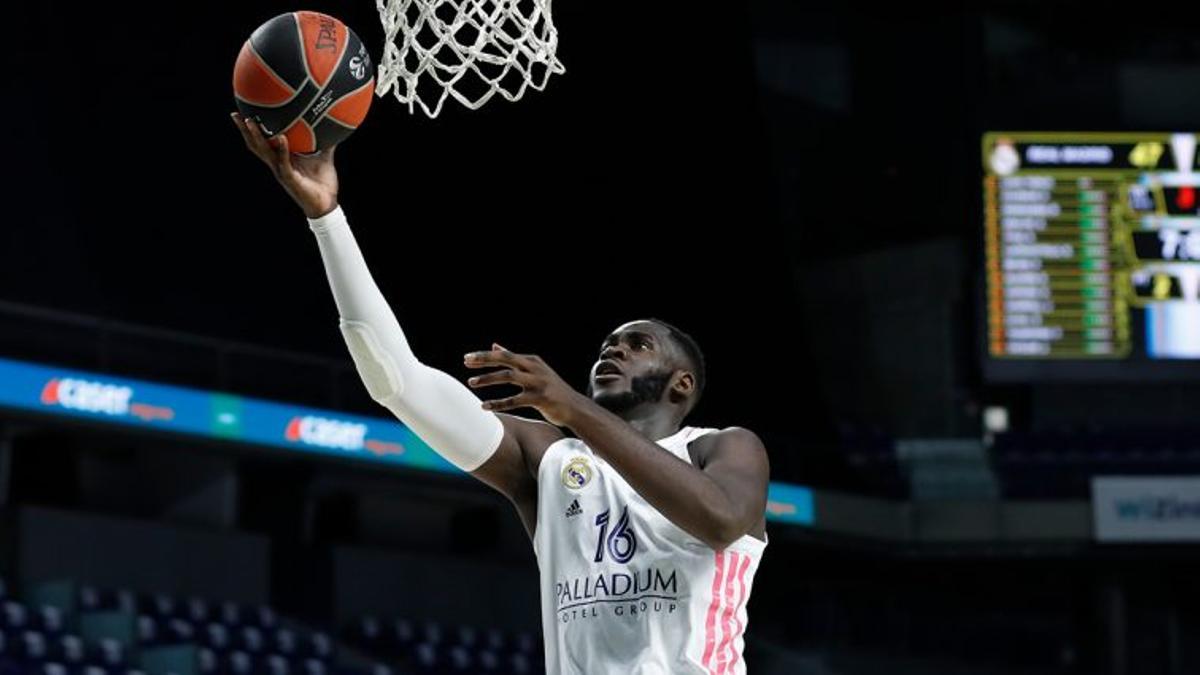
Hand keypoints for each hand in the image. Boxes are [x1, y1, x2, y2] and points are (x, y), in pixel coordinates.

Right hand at [230, 112, 338, 218]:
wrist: (327, 204)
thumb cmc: (322, 183)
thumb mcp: (323, 157)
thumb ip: (325, 142)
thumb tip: (332, 125)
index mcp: (282, 159)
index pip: (263, 142)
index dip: (252, 130)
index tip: (244, 113)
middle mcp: (278, 165)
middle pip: (256, 145)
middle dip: (244, 131)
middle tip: (236, 114)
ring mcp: (281, 172)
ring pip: (264, 152)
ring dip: (257, 136)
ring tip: (251, 121)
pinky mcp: (290, 179)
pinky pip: (283, 162)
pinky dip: (282, 149)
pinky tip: (281, 137)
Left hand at [465, 344, 589, 426]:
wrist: (575, 408)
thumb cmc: (551, 390)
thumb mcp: (535, 371)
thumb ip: (515, 359)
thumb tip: (495, 345)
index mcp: (532, 361)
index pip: (504, 354)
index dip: (485, 356)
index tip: (467, 358)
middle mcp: (534, 368)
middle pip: (506, 359)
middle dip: (484, 360)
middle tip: (466, 363)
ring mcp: (538, 383)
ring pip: (508, 377)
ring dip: (488, 379)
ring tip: (471, 383)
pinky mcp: (540, 398)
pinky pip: (515, 400)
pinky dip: (498, 403)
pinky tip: (484, 406)